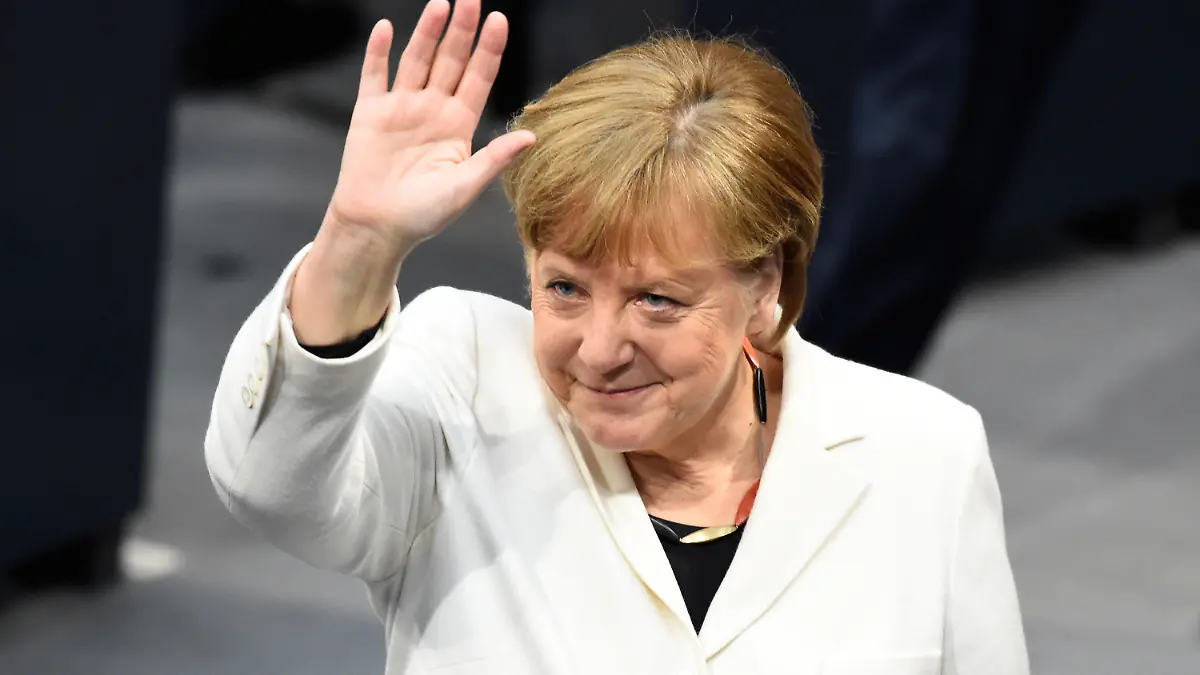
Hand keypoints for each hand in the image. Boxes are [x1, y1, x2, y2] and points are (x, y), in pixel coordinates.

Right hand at [325, 0, 534, 253]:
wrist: (376, 227)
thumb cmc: (423, 215)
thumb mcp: (465, 187)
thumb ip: (495, 158)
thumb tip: (531, 137)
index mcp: (458, 125)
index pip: (478, 78)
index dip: (489, 50)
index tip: (499, 21)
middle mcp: (432, 110)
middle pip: (451, 61)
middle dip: (462, 30)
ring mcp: (401, 108)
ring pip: (417, 60)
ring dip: (427, 32)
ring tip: (440, 4)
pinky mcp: (370, 113)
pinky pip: (374, 75)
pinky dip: (377, 52)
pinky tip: (385, 29)